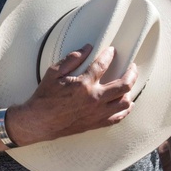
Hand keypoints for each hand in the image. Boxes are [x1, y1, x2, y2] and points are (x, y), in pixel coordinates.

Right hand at [9, 45, 137, 145]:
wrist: (39, 122)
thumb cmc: (45, 98)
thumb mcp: (54, 73)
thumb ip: (72, 59)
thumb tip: (87, 48)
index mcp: (83, 84)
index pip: (103, 64)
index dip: (109, 55)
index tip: (112, 51)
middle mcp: (94, 99)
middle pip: (124, 84)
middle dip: (131, 72)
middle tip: (131, 66)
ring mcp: (97, 113)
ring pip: (125, 102)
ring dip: (129, 91)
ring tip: (128, 84)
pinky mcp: (96, 123)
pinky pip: (118, 117)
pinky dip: (125, 110)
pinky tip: (126, 103)